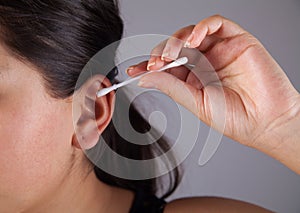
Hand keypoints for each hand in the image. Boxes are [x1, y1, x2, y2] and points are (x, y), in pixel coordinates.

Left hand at [127, 15, 299, 172]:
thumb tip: (145, 78)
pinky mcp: (237, 40)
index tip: (133, 70)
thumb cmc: (236, 118)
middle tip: (154, 64)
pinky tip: (192, 41)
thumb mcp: (196, 103)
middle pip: (175, 47)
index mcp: (194, 78)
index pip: (167, 67)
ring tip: (170, 55)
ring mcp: (220, 50)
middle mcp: (205, 62)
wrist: (267, 122)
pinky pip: (215, 24)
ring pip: (191, 33)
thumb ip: (172, 87)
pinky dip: (201, 28)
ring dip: (176, 40)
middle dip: (160, 53)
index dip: (149, 66)